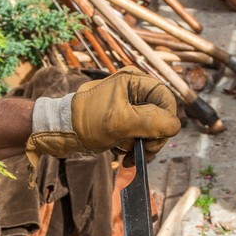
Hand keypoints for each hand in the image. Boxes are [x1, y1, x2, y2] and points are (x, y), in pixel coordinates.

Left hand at [26, 67, 181, 164]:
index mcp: (135, 80)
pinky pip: (139, 135)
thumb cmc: (87, 121)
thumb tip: (174, 126)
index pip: (167, 100)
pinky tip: (123, 154)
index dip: (164, 121)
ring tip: (127, 155)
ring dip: (143, 146)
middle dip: (152, 137)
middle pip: (161, 116)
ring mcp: (129, 105)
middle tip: (140, 152)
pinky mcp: (123, 120)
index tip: (151, 139)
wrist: (62, 131)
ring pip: (151, 128)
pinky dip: (134, 147)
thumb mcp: (121, 121)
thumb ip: (152, 121)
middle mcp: (135, 89)